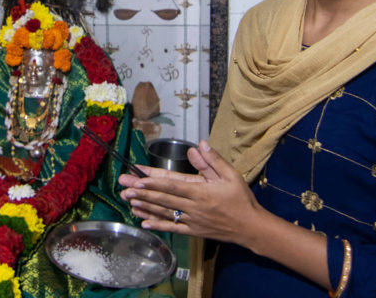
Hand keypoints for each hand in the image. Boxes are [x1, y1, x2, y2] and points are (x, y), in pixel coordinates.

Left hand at [117, 141, 264, 246]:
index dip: (154, 181)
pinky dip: (158, 225)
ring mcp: (192, 220)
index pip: (172, 185)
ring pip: (165, 213)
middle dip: (142, 192)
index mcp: (201, 191)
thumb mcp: (231, 175)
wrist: (251, 227)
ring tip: (128, 201)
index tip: (138, 178)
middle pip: (163, 198)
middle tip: (124, 187)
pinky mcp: (194, 231)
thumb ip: (213, 161)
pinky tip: (144, 223)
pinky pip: (173, 228)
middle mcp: (193, 207)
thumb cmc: (241, 199)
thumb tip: (199, 145)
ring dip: (146, 207)